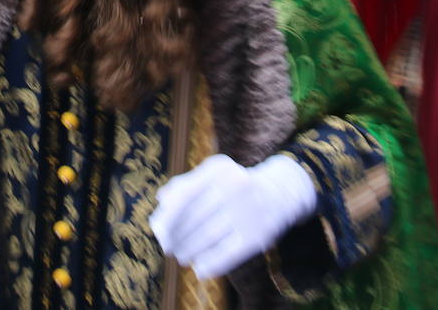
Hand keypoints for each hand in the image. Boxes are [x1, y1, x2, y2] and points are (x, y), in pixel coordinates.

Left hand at [149, 153, 316, 279]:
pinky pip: (227, 254)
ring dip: (189, 250)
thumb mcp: (213, 174)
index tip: (157, 230)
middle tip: (167, 247)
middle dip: (176, 236)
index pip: (184, 195)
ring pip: (207, 237)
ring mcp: (248, 211)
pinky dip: (210, 264)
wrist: (279, 193)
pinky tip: (199, 269)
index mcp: (218, 169)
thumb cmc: (234, 184)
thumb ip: (186, 183)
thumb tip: (161, 200)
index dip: (168, 216)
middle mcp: (234, 187)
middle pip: (194, 218)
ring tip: (181, 256)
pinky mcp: (258, 235)